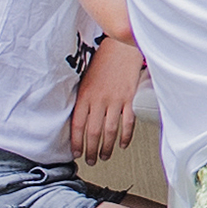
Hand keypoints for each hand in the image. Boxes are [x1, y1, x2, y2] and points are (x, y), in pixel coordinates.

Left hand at [68, 35, 139, 161]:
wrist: (121, 47)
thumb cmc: (103, 62)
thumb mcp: (85, 80)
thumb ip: (82, 100)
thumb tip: (78, 120)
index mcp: (85, 96)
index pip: (77, 125)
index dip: (76, 142)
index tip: (76, 153)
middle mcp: (99, 100)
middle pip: (93, 132)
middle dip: (91, 150)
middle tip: (91, 160)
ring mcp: (115, 100)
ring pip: (110, 131)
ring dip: (106, 147)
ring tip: (104, 156)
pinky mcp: (130, 99)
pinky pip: (127, 123)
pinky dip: (125, 136)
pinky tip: (122, 144)